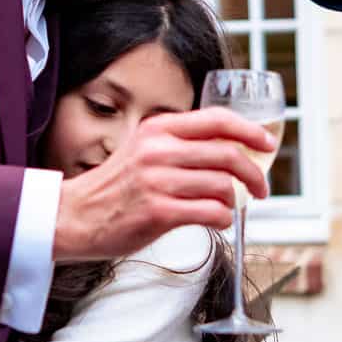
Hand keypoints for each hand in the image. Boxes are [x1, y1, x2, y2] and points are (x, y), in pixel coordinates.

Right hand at [52, 110, 274, 261]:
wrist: (75, 216)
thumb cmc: (115, 188)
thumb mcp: (144, 150)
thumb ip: (180, 145)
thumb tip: (230, 151)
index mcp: (158, 129)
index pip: (217, 120)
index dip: (250, 131)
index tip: (267, 145)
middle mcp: (159, 150)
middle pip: (228, 154)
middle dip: (254, 174)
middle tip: (260, 189)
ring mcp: (158, 181)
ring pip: (223, 186)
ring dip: (234, 201)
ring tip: (227, 208)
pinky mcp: (158, 212)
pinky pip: (211, 212)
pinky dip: (223, 219)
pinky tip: (217, 221)